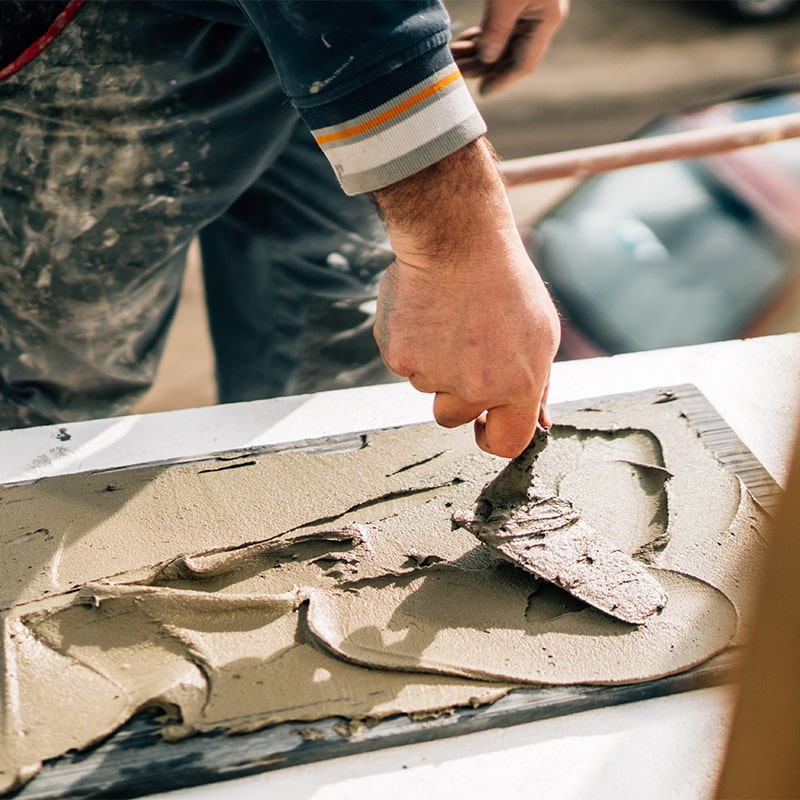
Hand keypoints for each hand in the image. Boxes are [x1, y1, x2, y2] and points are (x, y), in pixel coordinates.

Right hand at [375, 244, 558, 457]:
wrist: (456, 241)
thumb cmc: (504, 281)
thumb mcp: (541, 333)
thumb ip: (537, 384)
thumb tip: (538, 422)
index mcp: (519, 385)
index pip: (506, 443)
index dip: (491, 438)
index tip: (483, 425)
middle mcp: (476, 387)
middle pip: (452, 418)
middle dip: (454, 394)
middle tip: (459, 352)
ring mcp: (435, 374)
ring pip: (427, 386)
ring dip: (433, 362)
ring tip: (447, 319)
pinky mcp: (401, 357)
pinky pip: (404, 364)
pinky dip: (410, 343)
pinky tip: (425, 311)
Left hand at [451, 0, 568, 95]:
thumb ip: (497, 29)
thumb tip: (487, 60)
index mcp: (546, 20)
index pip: (524, 62)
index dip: (502, 80)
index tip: (481, 92)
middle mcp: (539, 18)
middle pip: (510, 56)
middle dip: (482, 66)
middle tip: (454, 74)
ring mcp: (528, 10)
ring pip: (500, 43)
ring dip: (476, 53)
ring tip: (451, 60)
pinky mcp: (514, 2)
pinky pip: (497, 27)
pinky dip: (479, 37)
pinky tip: (461, 43)